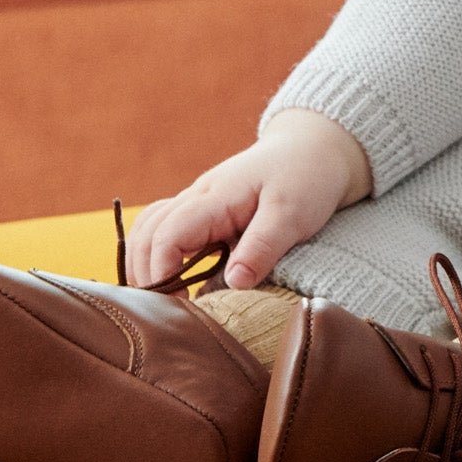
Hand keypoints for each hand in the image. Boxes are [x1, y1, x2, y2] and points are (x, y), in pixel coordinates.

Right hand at [125, 109, 371, 292]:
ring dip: (146, 266)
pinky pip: (165, 232)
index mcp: (215, 196)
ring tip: (165, 303)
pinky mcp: (205, 215)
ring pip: (148, 232)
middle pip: (146, 235)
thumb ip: (263, 245)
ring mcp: (198, 205)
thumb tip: (233, 283)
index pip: (166, 235)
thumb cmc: (307, 176)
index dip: (162, 272)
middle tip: (168, 313)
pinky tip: (173, 283)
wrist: (316, 148)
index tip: (180, 305)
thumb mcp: (293, 211)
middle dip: (146, 275)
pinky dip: (158, 256)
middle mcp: (197, 198)